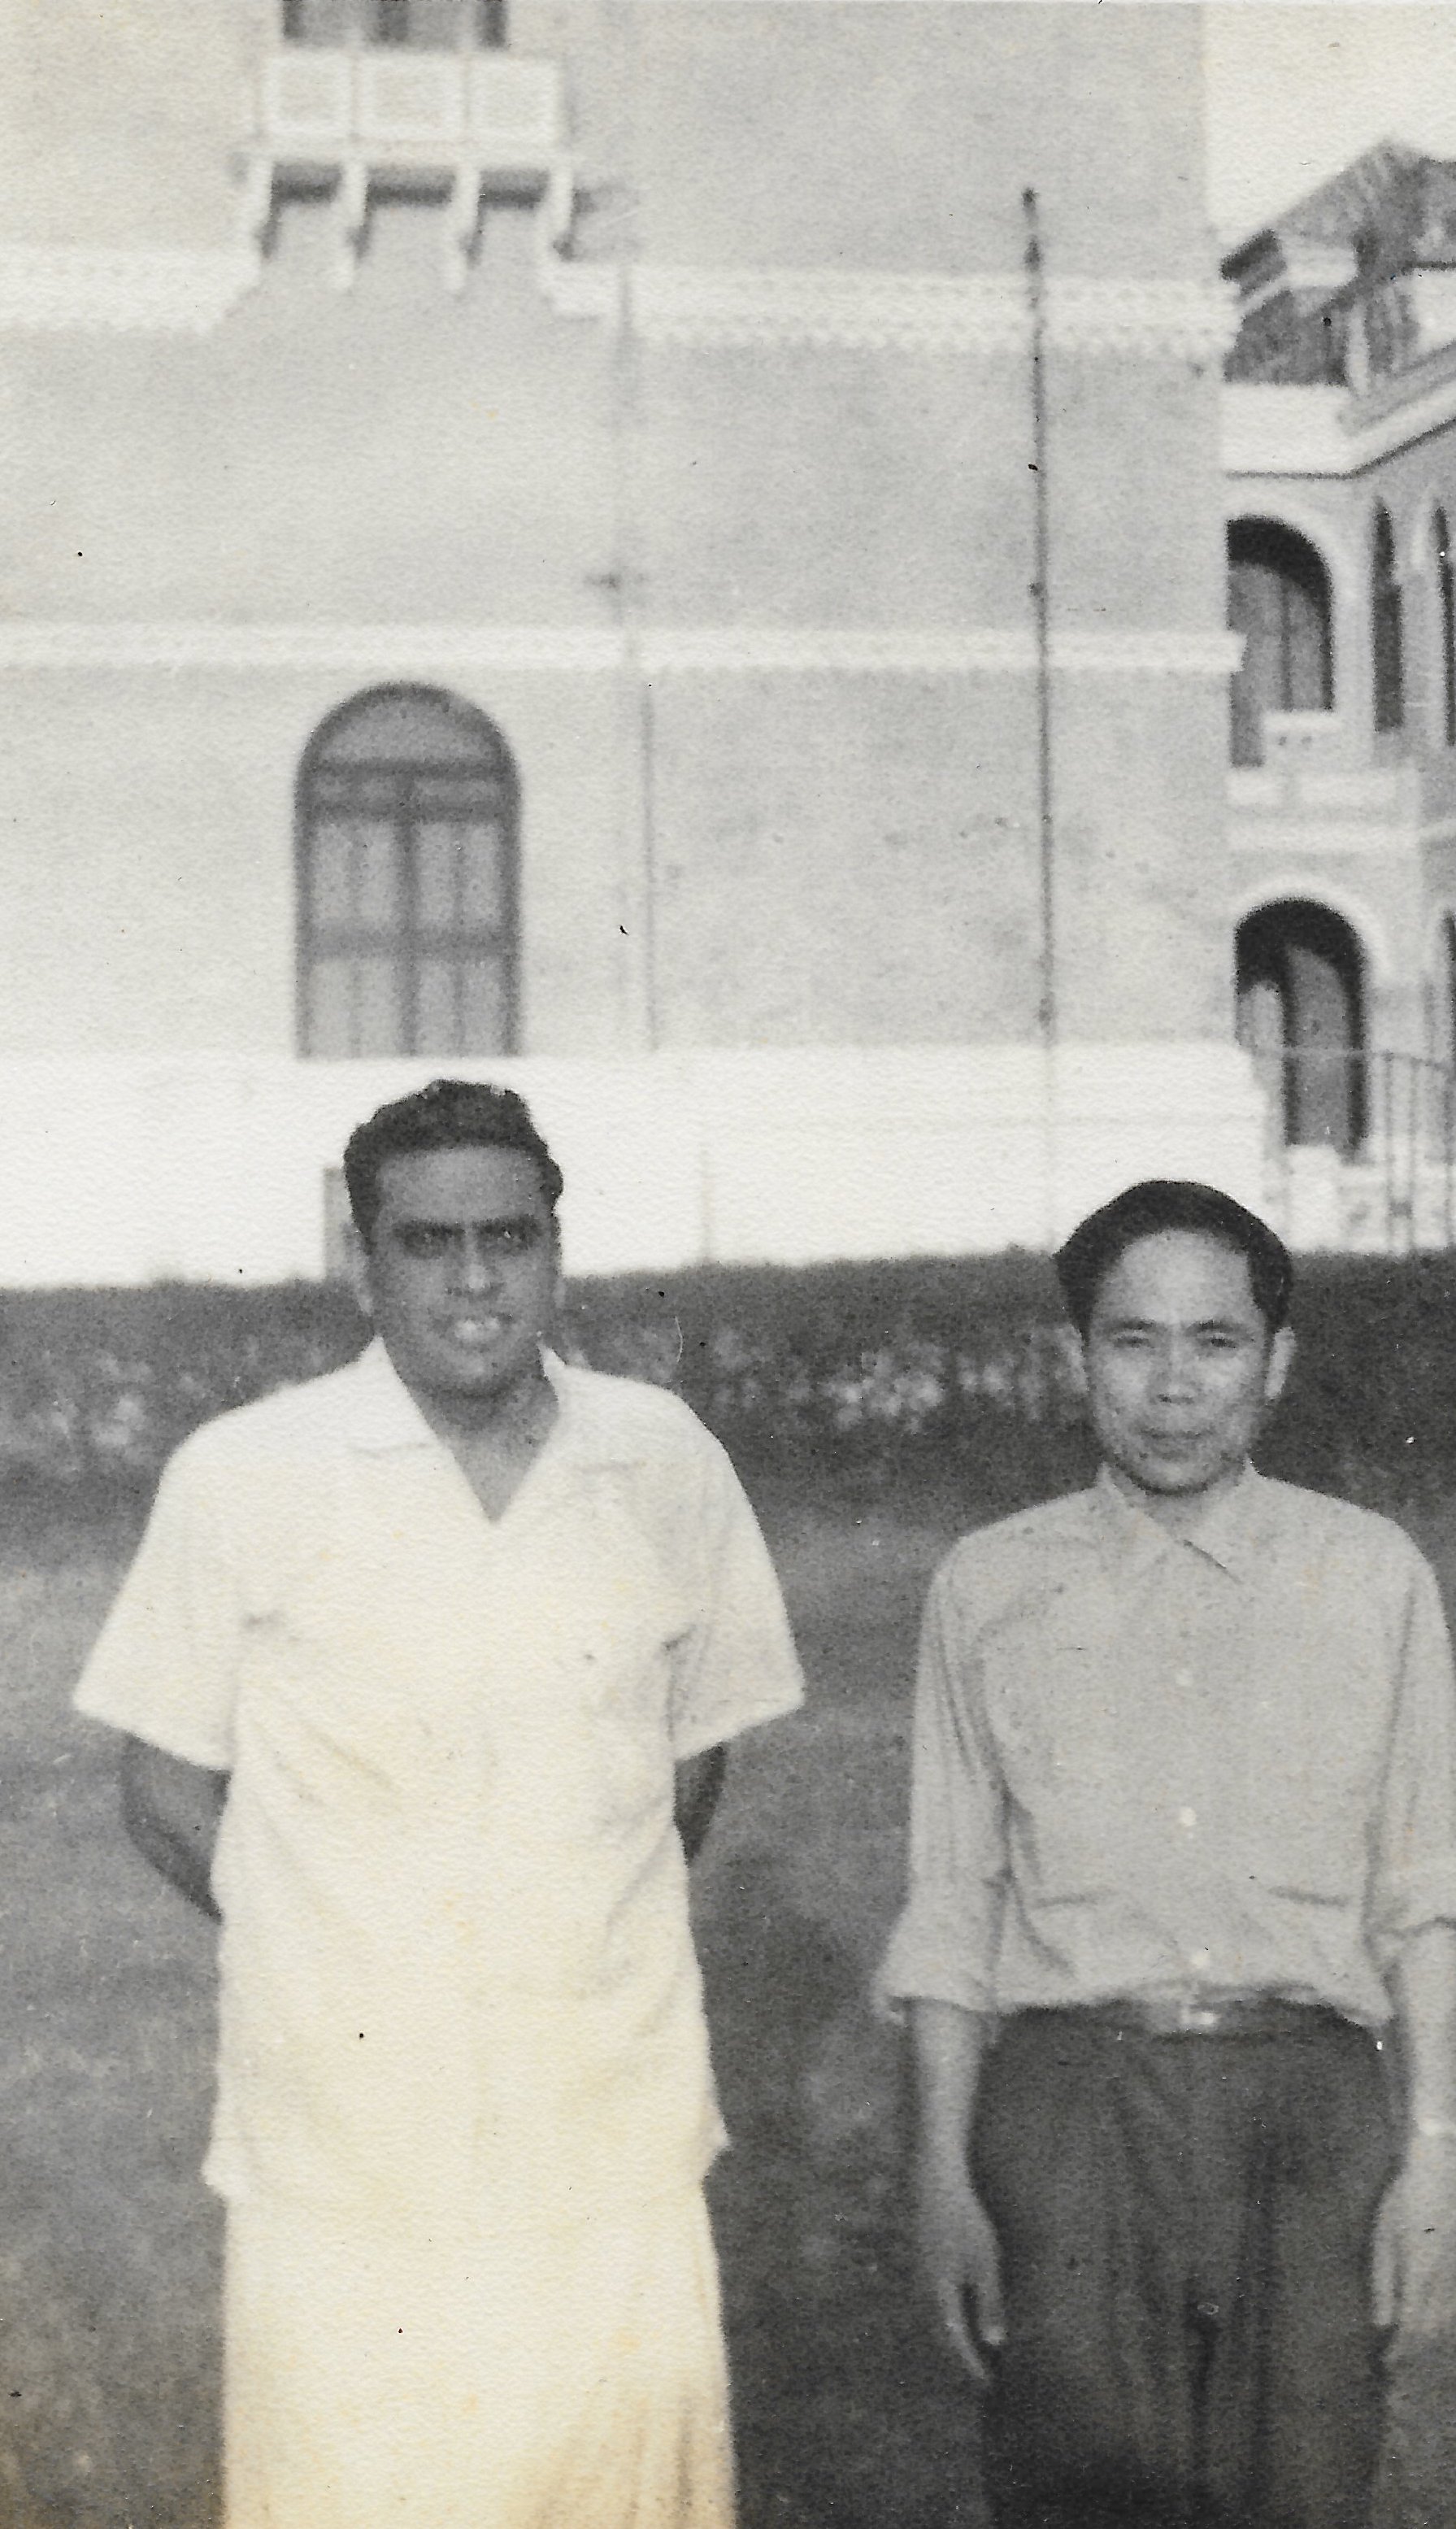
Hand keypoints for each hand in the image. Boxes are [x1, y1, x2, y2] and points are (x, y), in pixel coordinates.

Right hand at [914, 2146, 1005, 2388]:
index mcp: (939, 2296)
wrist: (935, 2184)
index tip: (989, 2388)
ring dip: (951, 2343)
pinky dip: (945, 2323)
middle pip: (941, 2340)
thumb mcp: (985, 2262)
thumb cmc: (965, 2221)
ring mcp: (918, 2280)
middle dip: (960, 2362)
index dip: (972, 2368)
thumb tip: (995, 2344)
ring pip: (933, 2324)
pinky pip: (931, 2307)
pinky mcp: (920, 2268)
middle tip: (981, 2380)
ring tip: (972, 2355)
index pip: (957, 2345)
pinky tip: (958, 2319)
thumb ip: (990, 2303)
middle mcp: (923, 2293)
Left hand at [1372, 2136, 1455, 2344]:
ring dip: (1432, 2332)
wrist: (1438, 2173)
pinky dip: (1446, 2314)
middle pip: (1432, 2328)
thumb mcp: (1383, 2239)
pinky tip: (1439, 2316)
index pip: (1411, 2328)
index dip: (1401, 2351)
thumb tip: (1381, 2323)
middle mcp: (1443, 2282)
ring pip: (1448, 2316)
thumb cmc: (1403, 2203)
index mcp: (1418, 2276)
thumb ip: (1382, 2282)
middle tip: (1400, 2360)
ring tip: (1417, 2343)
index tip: (1389, 2363)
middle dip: (1416, 2348)